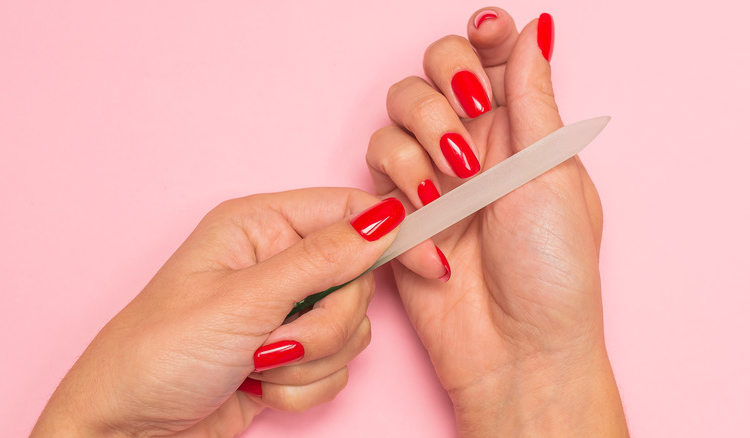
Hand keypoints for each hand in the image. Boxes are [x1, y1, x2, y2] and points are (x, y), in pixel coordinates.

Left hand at [31, 188, 404, 436]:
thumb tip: (383, 220)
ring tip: (259, 362)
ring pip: (352, 329)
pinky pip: (337, 367)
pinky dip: (303, 387)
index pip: (347, 212)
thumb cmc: (159, 354)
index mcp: (259, 227)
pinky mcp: (292, 355)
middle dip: (326, 323)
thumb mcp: (243, 300)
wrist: (129, 430)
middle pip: (357, 280)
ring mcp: (286, 311)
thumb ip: (321, 260)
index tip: (429, 263)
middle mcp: (277, 263)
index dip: (393, 235)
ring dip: (310, 359)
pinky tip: (259, 384)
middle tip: (281, 338)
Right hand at [366, 8, 627, 435]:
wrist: (516, 351)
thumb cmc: (553, 270)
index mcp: (521, 131)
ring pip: (394, 117)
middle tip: (466, 123)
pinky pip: (377, 173)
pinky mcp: (397, 213)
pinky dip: (405, 198)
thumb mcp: (551, 173)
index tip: (486, 32)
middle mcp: (472, 145)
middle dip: (441, 89)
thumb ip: (532, 97)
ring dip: (419, 144)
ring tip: (451, 189)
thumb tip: (538, 27)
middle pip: (429, 73)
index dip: (482, 35)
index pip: (492, 57)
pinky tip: (436, 236)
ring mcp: (431, 178)